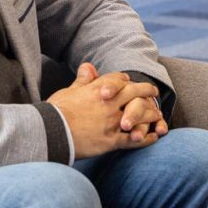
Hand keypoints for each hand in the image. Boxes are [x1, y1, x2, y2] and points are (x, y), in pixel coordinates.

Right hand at [48, 64, 162, 157]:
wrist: (49, 133)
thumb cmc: (55, 112)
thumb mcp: (68, 92)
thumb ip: (82, 80)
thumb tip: (87, 66)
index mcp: (98, 89)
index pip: (119, 80)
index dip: (127, 81)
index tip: (131, 82)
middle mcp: (109, 103)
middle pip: (135, 93)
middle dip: (147, 91)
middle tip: (154, 92)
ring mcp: (112, 122)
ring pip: (139, 115)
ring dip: (150, 114)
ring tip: (158, 115)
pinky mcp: (111, 141)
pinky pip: (134, 139)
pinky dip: (145, 138)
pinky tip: (153, 137)